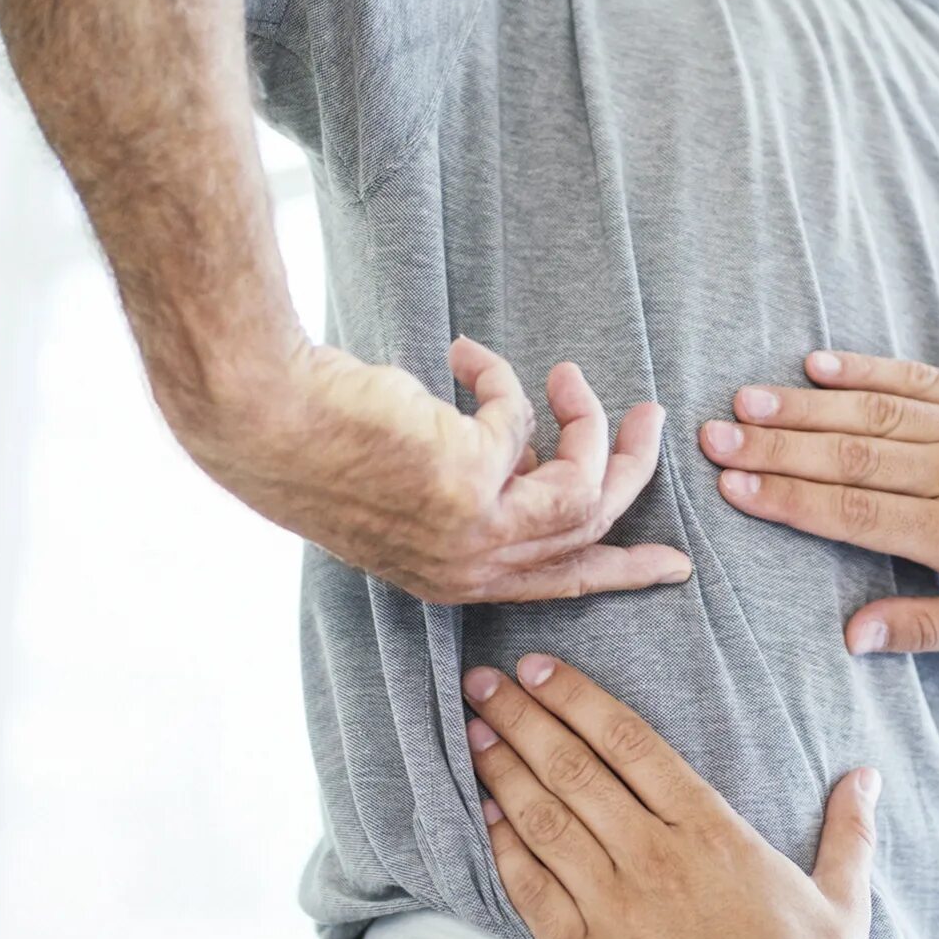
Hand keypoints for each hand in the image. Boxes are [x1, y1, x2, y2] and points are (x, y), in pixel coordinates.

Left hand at [174, 336, 692, 603]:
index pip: (560, 584)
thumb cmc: (323, 443)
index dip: (623, 571)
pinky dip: (500, 378)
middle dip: (633, 471)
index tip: (674, 565)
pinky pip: (522, 418)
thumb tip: (531, 453)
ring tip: (569, 373)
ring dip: (589, 420)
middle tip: (651, 418)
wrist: (264, 419)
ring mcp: (474, 531)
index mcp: (454, 579)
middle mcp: (470, 568)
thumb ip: (481, 487)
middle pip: (591, 530)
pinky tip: (461, 354)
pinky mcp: (474, 480)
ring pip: (583, 485)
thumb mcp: (416, 486)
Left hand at [460, 654, 878, 938]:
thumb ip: (848, 831)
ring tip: (471, 732)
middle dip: (521, 718)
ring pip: (545, 819)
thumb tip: (865, 776)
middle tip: (482, 683)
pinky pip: (531, 888)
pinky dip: (503, 846)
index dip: (576, 698)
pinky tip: (482, 813)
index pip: (629, 742)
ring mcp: (614, 905)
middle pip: (574, 768)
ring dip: (503, 770)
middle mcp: (654, 856)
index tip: (537, 669)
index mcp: (710, 830)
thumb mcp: (843, 899)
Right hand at [699, 350, 938, 653]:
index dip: (789, 499)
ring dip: (803, 405)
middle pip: (850, 455)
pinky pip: (916, 376)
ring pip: (874, 410)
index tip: (733, 487)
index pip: (854, 513)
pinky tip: (814, 363)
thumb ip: (926, 630)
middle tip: (712, 437)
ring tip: (743, 400)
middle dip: (775, 446)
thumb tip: (850, 636)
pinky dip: (864, 368)